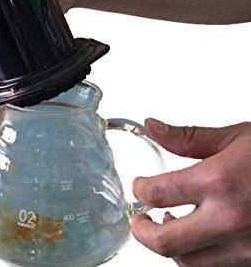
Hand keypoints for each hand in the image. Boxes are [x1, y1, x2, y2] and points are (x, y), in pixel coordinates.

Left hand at [131, 118, 250, 265]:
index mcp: (218, 182)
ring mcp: (246, 247)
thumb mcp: (235, 137)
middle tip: (138, 219)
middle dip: (142, 231)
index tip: (139, 185)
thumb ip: (186, 137)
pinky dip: (198, 256)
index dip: (139, 189)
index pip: (155, 193)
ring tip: (169, 224)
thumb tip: (152, 126)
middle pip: (165, 242)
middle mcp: (230, 219)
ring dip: (171, 246)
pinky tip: (199, 236)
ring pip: (189, 263)